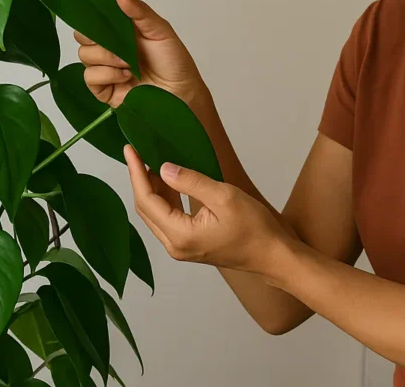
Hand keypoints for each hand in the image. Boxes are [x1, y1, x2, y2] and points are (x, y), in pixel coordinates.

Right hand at [74, 0, 206, 108]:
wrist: (181, 95)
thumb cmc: (175, 62)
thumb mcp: (160, 30)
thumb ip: (139, 11)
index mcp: (121, 31)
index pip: (94, 19)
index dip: (93, 17)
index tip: (100, 16)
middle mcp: (110, 48)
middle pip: (83, 37)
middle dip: (98, 38)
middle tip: (120, 45)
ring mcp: (105, 69)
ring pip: (85, 55)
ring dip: (107, 57)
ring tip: (130, 64)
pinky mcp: (103, 89)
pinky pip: (90, 77)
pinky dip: (107, 74)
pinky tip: (126, 77)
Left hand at [124, 144, 294, 274]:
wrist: (272, 255)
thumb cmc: (254, 227)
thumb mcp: (224, 196)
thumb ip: (191, 182)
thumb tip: (164, 168)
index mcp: (180, 235)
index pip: (147, 201)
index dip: (136, 173)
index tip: (131, 149)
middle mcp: (174, 245)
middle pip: (145, 209)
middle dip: (139, 179)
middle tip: (138, 151)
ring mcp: (180, 247)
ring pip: (155, 214)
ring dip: (151, 188)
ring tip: (150, 160)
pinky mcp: (188, 245)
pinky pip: (167, 219)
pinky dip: (164, 198)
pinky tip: (167, 180)